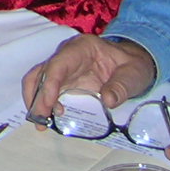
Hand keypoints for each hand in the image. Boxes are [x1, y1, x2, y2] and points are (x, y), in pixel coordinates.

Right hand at [22, 34, 157, 119]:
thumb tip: (107, 101)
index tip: (48, 105)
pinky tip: (50, 117)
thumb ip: (121, 87)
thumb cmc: (132, 65)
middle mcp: (67, 55)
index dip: (49, 84)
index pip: (58, 64)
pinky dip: (44, 103)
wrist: (133, 62)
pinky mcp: (65, 79)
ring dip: (35, 100)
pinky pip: (47, 89)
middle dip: (37, 96)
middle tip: (40, 120)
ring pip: (39, 79)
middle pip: (42, 72)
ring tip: (41, 122)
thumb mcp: (133, 74)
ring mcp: (64, 67)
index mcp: (82, 48)